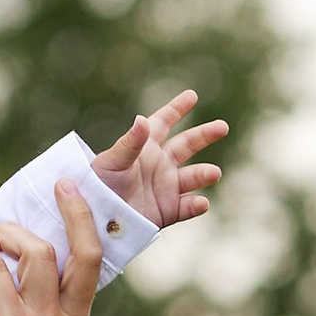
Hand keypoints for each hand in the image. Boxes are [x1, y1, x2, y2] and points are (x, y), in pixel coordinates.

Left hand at [91, 87, 225, 228]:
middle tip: (222, 127)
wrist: (93, 220)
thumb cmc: (96, 186)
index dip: (177, 109)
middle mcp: (158, 165)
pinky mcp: (166, 211)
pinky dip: (195, 206)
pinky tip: (201, 202)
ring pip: (192, 177)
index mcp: (144, 148)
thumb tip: (143, 120)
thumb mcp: (111, 162)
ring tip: (213, 173)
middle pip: (187, 145)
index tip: (192, 95)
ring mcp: (165, 188)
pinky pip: (186, 207)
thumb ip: (130, 143)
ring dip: (204, 174)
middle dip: (205, 135)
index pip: (163, 123)